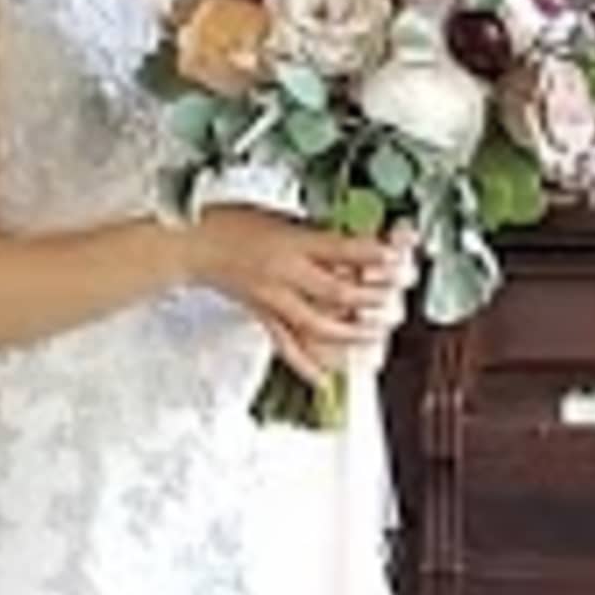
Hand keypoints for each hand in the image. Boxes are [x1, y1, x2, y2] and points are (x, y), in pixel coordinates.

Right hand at [192, 205, 414, 380]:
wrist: (193, 244)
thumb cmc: (233, 223)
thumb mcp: (285, 217)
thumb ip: (320, 235)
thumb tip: (358, 247)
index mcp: (292, 242)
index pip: (344, 250)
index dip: (377, 255)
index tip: (401, 258)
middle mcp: (285, 274)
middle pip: (338, 293)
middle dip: (372, 298)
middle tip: (395, 299)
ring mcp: (273, 300)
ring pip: (318, 325)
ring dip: (352, 333)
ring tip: (377, 334)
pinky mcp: (263, 316)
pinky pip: (287, 345)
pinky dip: (307, 364)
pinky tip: (326, 377)